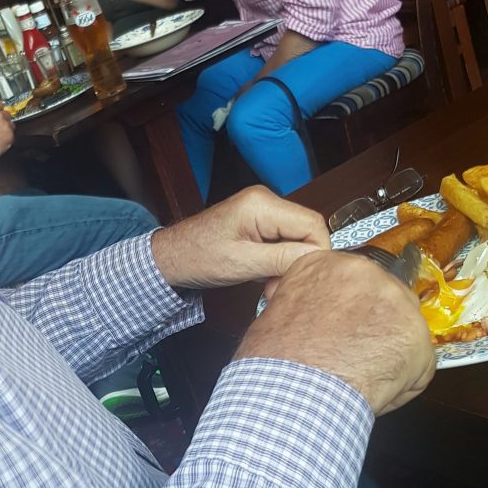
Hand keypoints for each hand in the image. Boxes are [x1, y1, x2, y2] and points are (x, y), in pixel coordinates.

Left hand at [151, 185, 329, 288]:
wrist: (170, 256)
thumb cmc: (197, 257)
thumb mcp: (243, 263)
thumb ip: (283, 258)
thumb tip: (317, 259)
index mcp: (262, 204)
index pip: (313, 225)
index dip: (315, 254)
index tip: (301, 280)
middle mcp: (266, 200)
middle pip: (306, 231)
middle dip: (299, 262)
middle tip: (279, 288)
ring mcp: (262, 209)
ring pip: (296, 238)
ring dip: (287, 265)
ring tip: (268, 286)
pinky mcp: (258, 221)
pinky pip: (283, 240)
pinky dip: (278, 261)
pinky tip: (264, 276)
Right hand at [236, 251, 435, 415]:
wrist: (294, 388)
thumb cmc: (278, 358)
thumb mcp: (278, 313)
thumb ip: (304, 303)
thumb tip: (311, 313)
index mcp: (324, 263)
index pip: (350, 281)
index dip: (349, 308)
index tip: (342, 327)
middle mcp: (363, 270)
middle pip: (382, 297)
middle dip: (374, 324)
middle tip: (354, 352)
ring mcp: (393, 298)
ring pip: (402, 327)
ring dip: (390, 348)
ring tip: (363, 372)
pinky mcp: (415, 333)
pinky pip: (418, 361)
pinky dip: (404, 379)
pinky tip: (378, 387)